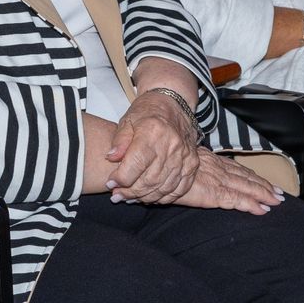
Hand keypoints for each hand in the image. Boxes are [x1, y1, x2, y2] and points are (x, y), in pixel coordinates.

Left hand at [105, 90, 199, 204]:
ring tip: (130, 198)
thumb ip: (119, 140)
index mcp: (153, 132)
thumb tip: (111, 158)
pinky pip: (180, 188)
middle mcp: (171, 146)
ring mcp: (184, 156)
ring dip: (145, 197)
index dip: (121, 178)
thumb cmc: (147, 112)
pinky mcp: (192, 163)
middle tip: (118, 196)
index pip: (136, 164)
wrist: (173, 104)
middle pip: (150, 179)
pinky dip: (164, 197)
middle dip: (131, 192)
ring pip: (164, 187)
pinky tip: (150, 197)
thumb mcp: (127, 120)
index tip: (111, 183)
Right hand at [171, 148, 284, 214]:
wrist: (154, 165)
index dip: (251, 175)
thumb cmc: (161, 164)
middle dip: (263, 185)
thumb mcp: (177, 161)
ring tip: (276, 200)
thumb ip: (186, 166)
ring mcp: (217, 180)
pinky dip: (251, 204)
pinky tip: (262, 210)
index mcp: (208, 159)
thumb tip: (189, 170)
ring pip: (246, 187)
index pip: (235, 168)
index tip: (263, 181)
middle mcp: (216, 168)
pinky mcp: (214, 193)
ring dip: (263, 194)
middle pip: (246, 177)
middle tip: (279, 194)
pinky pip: (237, 200)